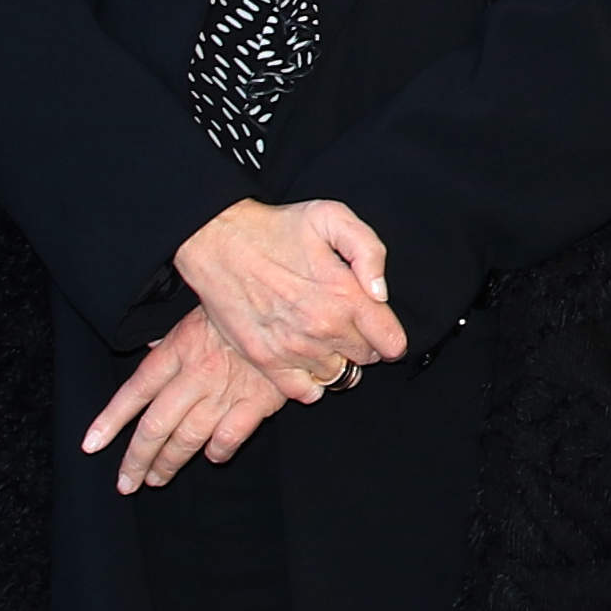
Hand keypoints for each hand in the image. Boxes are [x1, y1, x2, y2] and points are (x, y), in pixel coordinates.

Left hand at [85, 310, 335, 491]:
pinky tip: (211, 456)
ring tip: (157, 478)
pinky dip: (217, 452)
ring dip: (168, 463)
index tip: (92, 445)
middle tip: (126, 482)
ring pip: (186, 438)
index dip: (111, 420)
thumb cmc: (241, 311)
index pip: (135, 390)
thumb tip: (147, 350)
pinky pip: (228, 437)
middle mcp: (195, 374)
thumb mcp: (197, 315)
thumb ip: (172, 341)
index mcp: (177, 349)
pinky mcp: (257, 402)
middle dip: (136, 459)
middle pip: (155, 426)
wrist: (292, 308)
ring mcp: (225, 391)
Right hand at [171, 198, 403, 380]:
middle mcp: (323, 329)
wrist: (218, 242)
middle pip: (366, 360)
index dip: (390, 334)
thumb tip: (381, 293)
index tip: (378, 324)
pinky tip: (304, 358)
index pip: (392, 343)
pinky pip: (304, 392)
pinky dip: (310, 382)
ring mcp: (294, 349)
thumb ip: (369, 251)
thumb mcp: (332, 217)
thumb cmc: (276, 227)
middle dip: (363, 343)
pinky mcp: (267, 361)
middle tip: (344, 321)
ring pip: (338, 376)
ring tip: (320, 335)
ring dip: (336, 360)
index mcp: (345, 297)